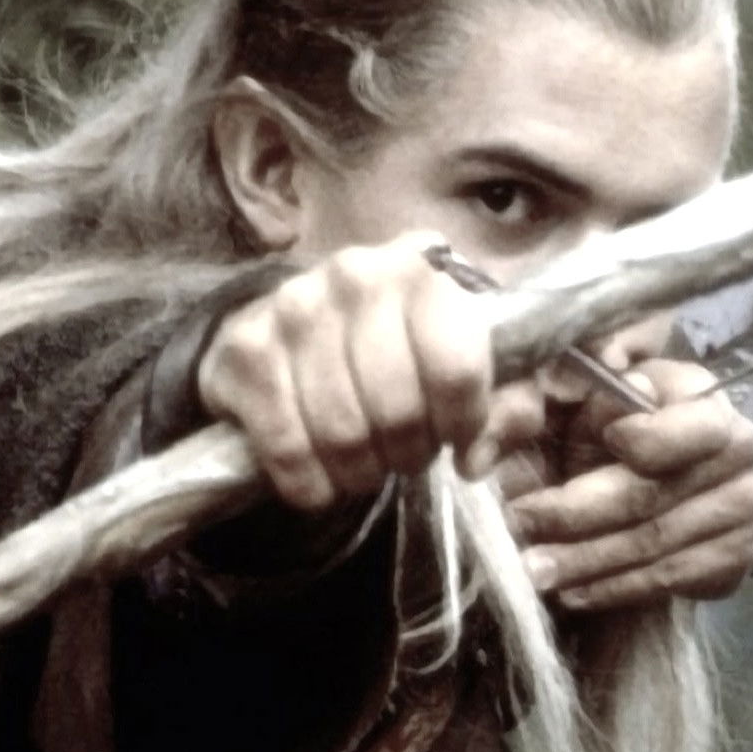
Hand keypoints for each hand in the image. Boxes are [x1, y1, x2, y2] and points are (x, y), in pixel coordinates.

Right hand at [196, 232, 544, 510]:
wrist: (296, 327)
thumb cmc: (401, 352)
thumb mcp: (475, 371)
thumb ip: (507, 411)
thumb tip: (474, 459)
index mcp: (426, 267)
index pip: (458, 368)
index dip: (463, 424)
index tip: (454, 436)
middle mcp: (358, 273)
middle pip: (399, 409)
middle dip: (408, 453)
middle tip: (402, 453)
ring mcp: (295, 306)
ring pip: (342, 434)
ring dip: (359, 472)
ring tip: (362, 461)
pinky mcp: (245, 348)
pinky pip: (287, 447)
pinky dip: (309, 484)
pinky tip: (317, 477)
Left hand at [504, 358, 752, 610]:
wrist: (659, 487)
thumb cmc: (610, 431)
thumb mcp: (590, 397)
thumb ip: (582, 381)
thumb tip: (588, 367)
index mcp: (704, 399)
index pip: (684, 425)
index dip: (641, 438)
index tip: (587, 445)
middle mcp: (738, 451)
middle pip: (651, 494)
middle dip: (575, 514)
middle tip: (520, 524)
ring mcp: (742, 510)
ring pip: (654, 545)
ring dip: (585, 561)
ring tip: (533, 569)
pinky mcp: (734, 559)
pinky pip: (668, 580)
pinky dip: (613, 589)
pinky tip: (573, 591)